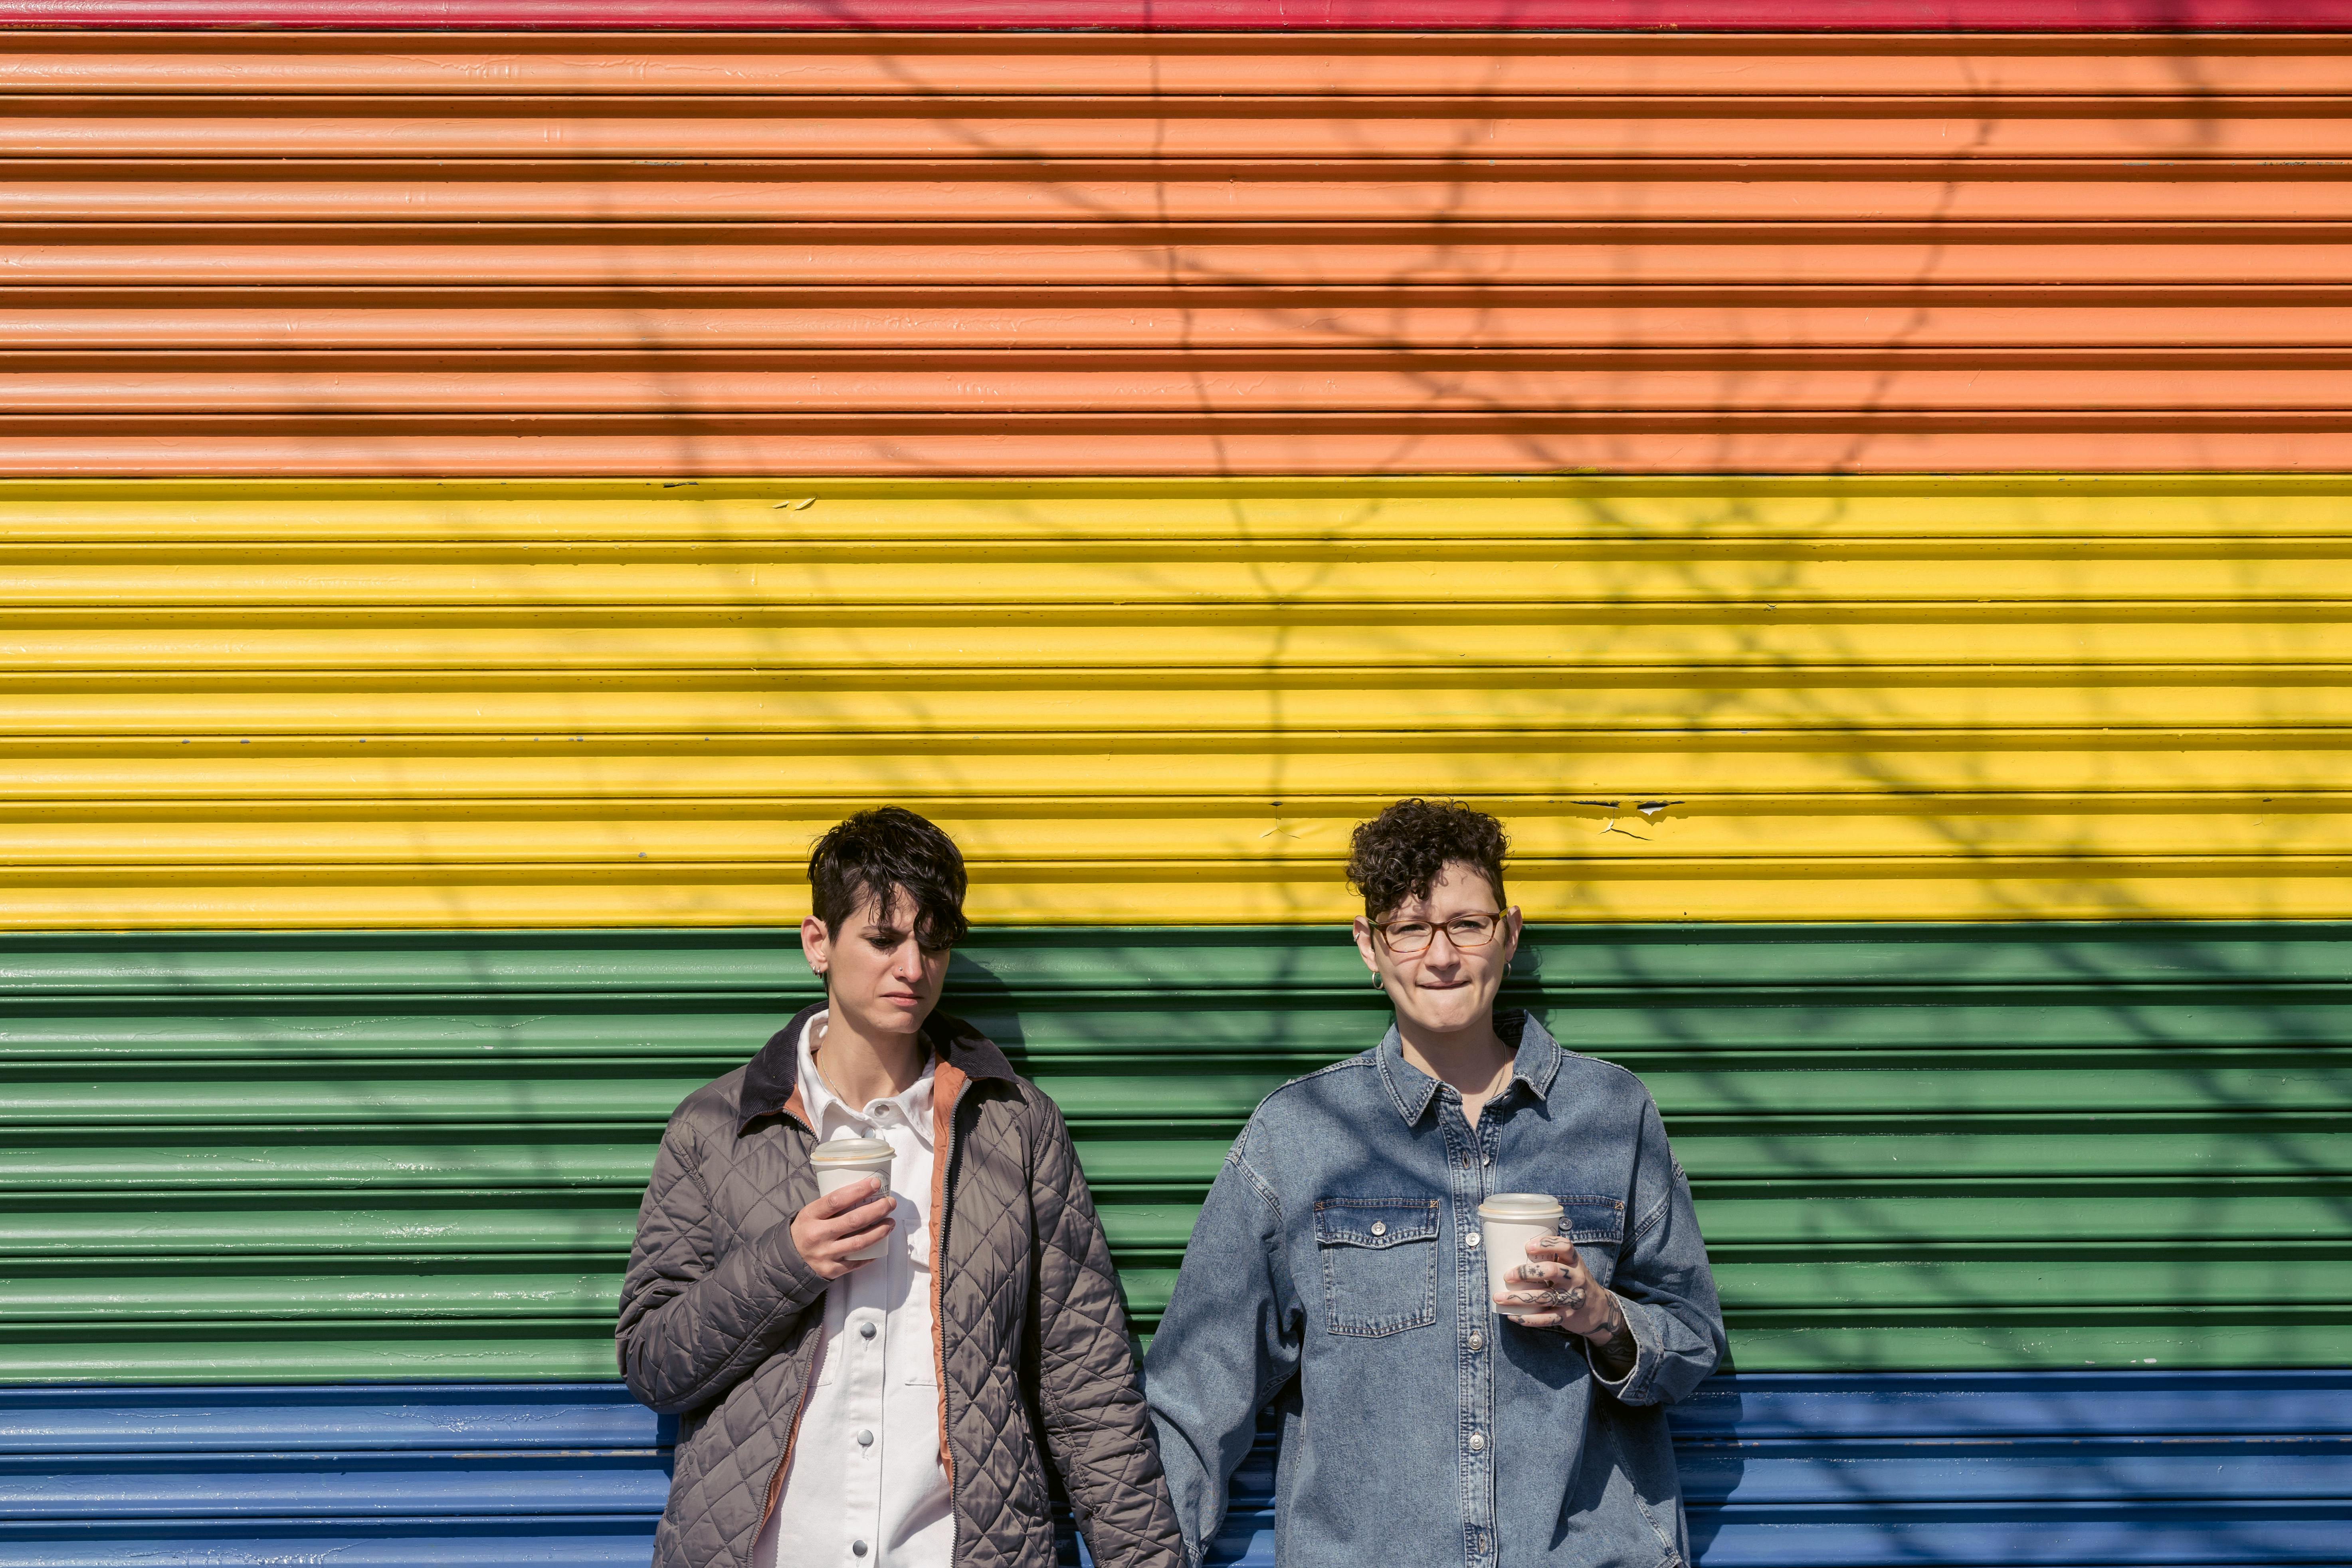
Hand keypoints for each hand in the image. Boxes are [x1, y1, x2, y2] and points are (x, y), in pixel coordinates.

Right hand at [790, 1177, 896, 1280]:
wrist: (788, 1259)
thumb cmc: (805, 1230)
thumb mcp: (810, 1213)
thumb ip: (831, 1205)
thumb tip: (863, 1190)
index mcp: (810, 1215)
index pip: (837, 1200)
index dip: (858, 1190)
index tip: (875, 1183)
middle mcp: (818, 1235)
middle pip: (853, 1220)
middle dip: (877, 1210)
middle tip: (890, 1203)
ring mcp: (825, 1254)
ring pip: (859, 1242)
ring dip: (880, 1231)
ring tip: (890, 1223)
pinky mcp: (831, 1270)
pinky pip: (856, 1262)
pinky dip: (871, 1254)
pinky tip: (881, 1245)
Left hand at [1494, 1234, 1616, 1339]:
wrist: (1600, 1309)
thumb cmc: (1575, 1281)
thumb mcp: (1571, 1266)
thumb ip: (1551, 1259)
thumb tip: (1513, 1250)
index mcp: (1575, 1261)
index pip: (1565, 1247)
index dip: (1546, 1245)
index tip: (1527, 1247)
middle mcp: (1576, 1277)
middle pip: (1551, 1271)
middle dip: (1526, 1272)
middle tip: (1507, 1275)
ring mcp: (1573, 1298)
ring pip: (1544, 1297)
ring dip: (1518, 1298)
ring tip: (1498, 1297)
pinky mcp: (1568, 1316)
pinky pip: (1546, 1319)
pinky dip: (1528, 1319)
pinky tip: (1512, 1316)